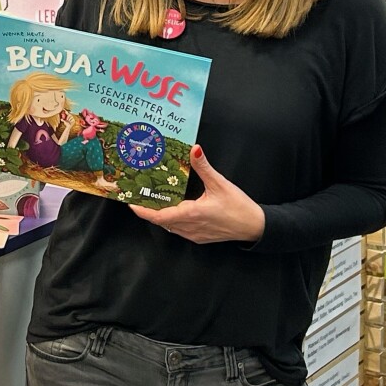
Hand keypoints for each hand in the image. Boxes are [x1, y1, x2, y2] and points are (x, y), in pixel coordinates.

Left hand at [129, 147, 264, 244]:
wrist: (255, 227)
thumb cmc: (239, 207)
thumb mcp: (220, 183)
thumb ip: (204, 167)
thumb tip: (194, 148)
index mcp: (192, 214)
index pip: (160, 216)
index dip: (143, 211)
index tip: (130, 203)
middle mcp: (190, 227)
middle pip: (161, 220)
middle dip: (148, 209)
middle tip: (137, 195)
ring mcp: (194, 234)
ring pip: (170, 226)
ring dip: (160, 215)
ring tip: (151, 200)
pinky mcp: (199, 237)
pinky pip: (179, 229)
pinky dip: (171, 220)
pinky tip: (171, 208)